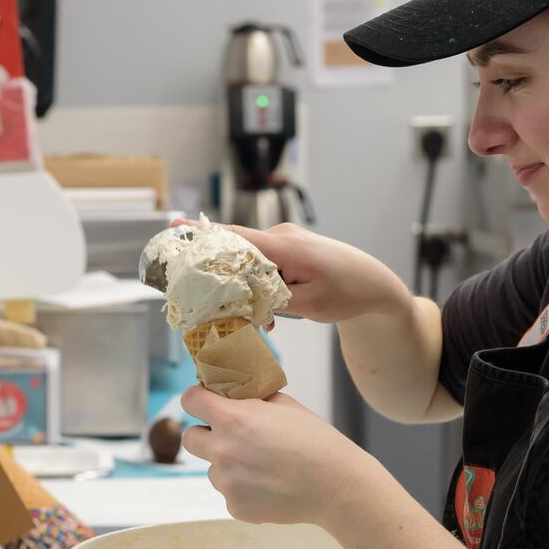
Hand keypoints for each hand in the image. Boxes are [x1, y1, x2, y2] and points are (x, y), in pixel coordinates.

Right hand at [171, 219, 409, 323]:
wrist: (374, 284)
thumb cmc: (347, 292)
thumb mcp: (308, 304)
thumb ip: (272, 300)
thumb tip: (242, 301)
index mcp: (285, 245)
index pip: (235, 236)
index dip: (203, 234)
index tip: (174, 229)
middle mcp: (282, 237)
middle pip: (237, 251)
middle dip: (220, 274)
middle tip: (204, 295)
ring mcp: (286, 241)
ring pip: (250, 262)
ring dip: (247, 287)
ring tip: (256, 318)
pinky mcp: (290, 250)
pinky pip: (264, 265)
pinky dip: (260, 286)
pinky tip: (270, 314)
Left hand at [179, 386, 385, 526]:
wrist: (336, 486)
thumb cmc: (315, 440)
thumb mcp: (284, 405)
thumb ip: (251, 399)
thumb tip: (232, 395)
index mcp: (232, 418)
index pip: (189, 401)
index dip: (197, 400)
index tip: (205, 403)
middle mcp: (222, 450)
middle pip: (190, 438)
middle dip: (206, 434)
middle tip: (230, 436)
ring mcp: (227, 482)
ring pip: (212, 469)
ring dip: (227, 465)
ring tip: (263, 466)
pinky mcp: (235, 507)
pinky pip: (229, 492)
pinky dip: (243, 489)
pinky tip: (270, 486)